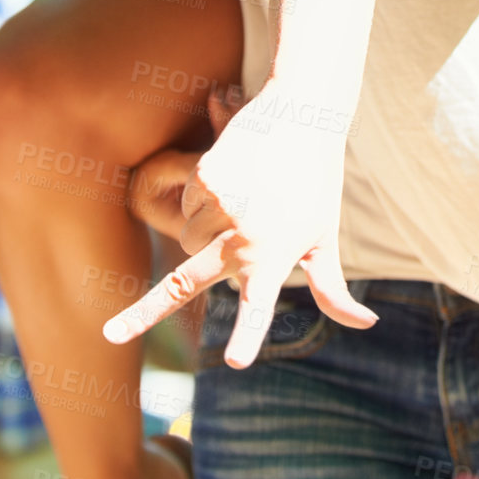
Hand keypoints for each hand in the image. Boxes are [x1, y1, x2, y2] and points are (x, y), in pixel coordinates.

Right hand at [104, 86, 375, 365]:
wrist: (302, 116)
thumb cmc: (317, 185)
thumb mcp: (325, 239)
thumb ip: (333, 290)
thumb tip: (368, 325)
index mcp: (275, 257)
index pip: (260, 306)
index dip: (248, 334)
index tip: (236, 362)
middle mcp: (243, 236)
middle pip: (184, 283)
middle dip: (143, 313)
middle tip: (111, 334)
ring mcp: (219, 207)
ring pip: (187, 241)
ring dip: (203, 236)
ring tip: (244, 206)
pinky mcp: (202, 179)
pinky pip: (186, 209)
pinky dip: (200, 206)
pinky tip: (232, 184)